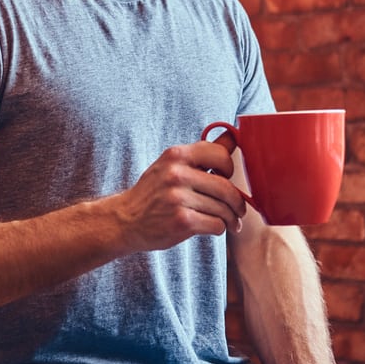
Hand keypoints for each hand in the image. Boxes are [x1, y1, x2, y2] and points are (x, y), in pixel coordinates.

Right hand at [112, 133, 246, 251]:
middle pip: (226, 186)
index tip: (226, 178)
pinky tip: (213, 228)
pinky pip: (216, 225)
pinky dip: (219, 228)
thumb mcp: (172, 165)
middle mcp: (177, 173)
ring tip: (229, 222)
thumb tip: (234, 135)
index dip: (229, 167)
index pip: (221, 154)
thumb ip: (203, 153)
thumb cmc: (154, 192)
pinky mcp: (182, 221)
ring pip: (223, 208)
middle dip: (237, 202)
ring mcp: (178, 198)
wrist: (125, 220)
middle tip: (239, 210)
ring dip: (230, 218)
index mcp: (176, 155)